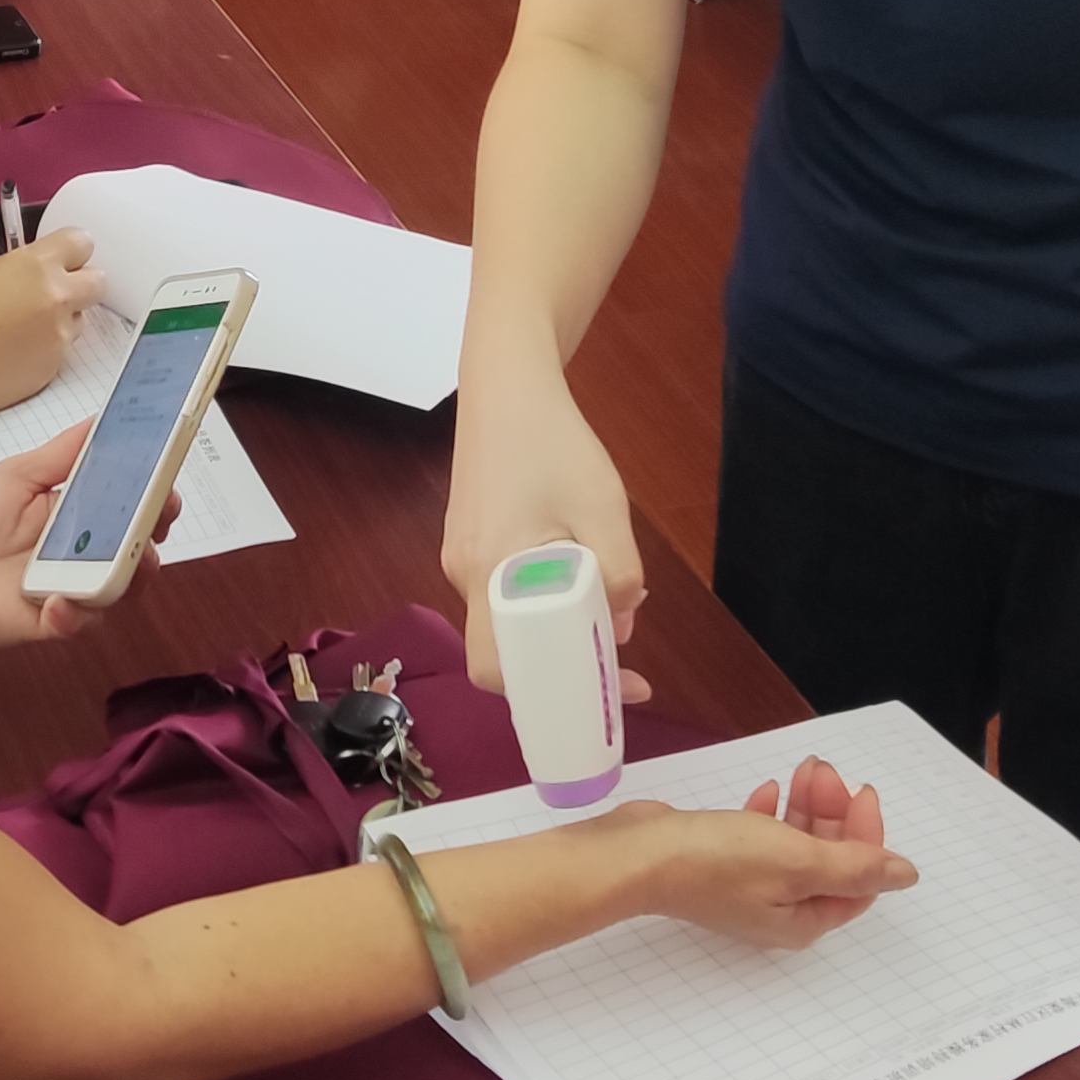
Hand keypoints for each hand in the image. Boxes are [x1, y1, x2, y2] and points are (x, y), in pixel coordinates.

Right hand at [0, 228, 100, 422]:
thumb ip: (21, 271)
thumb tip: (37, 275)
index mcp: (35, 265)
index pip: (82, 242)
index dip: (73, 252)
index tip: (65, 259)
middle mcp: (55, 297)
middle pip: (97, 281)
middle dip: (80, 285)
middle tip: (54, 294)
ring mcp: (58, 336)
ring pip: (80, 320)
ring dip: (62, 321)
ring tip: (21, 329)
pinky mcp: (53, 368)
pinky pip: (61, 352)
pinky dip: (45, 351)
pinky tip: (13, 353)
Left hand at [0, 420, 177, 653]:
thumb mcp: (16, 477)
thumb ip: (60, 454)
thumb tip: (99, 420)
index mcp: (85, 511)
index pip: (135, 499)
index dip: (158, 489)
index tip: (166, 475)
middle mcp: (92, 551)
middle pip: (143, 540)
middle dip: (157, 527)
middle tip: (155, 517)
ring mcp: (82, 587)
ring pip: (127, 583)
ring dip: (132, 571)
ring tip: (126, 559)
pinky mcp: (62, 620)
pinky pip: (82, 620)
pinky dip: (75, 613)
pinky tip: (55, 601)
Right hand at [440, 374, 647, 697]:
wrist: (504, 385)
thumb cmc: (552, 443)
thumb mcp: (603, 508)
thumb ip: (618, 574)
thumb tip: (620, 626)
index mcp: (490, 575)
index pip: (496, 670)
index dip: (546, 694)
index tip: (599, 692)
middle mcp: (463, 575)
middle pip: (505, 649)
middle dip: (561, 663)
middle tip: (615, 657)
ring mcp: (460, 555)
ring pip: (507, 618)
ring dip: (555, 626)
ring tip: (606, 605)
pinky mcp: (468, 538)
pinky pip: (503, 589)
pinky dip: (539, 599)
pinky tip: (575, 569)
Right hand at [609, 755, 916, 949]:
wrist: (638, 856)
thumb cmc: (716, 861)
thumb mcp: (797, 861)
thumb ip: (855, 866)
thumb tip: (906, 875)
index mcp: (804, 918)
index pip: (859, 880)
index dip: (867, 834)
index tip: (859, 790)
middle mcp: (781, 909)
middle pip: (829, 860)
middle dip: (835, 814)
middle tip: (824, 771)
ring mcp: (750, 887)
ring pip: (797, 844)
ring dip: (808, 806)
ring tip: (804, 770)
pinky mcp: (723, 863)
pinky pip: (763, 837)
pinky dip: (772, 813)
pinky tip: (769, 791)